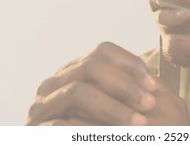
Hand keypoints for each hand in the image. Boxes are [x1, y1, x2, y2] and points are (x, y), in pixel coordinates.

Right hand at [26, 42, 188, 125]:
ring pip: (78, 92)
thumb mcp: (110, 110)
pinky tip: (110, 138)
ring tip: (139, 124)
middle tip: (151, 103)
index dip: (130, 63)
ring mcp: (40, 107)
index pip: (102, 52)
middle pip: (91, 67)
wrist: (68, 143)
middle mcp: (53, 84)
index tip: (153, 84)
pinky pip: (61, 124)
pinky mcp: (35, 131)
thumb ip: (123, 94)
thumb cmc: (94, 132)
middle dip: (125, 85)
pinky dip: (90, 130)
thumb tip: (154, 83)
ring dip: (113, 108)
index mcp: (73, 73)